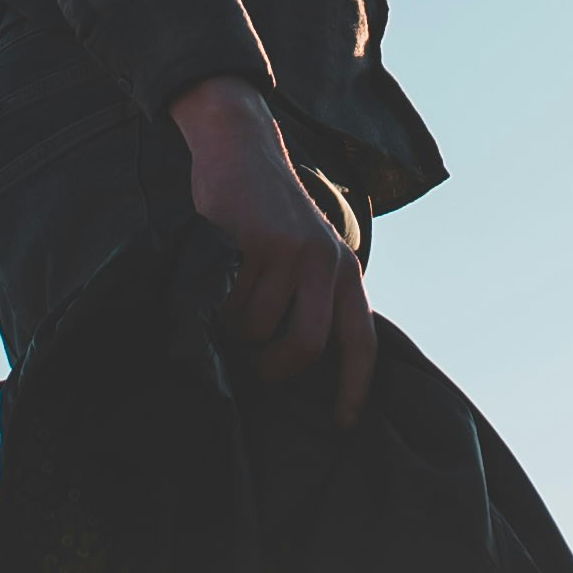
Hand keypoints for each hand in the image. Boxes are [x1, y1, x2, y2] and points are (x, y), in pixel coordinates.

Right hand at [171, 79, 373, 421]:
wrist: (241, 147)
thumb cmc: (267, 213)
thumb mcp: (306, 250)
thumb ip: (310, 297)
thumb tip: (296, 364)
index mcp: (346, 271)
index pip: (361, 342)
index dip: (354, 389)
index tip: (343, 425)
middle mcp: (326, 263)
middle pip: (303, 348)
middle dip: (271, 369)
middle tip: (251, 365)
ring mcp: (291, 252)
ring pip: (256, 329)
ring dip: (233, 333)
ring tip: (225, 308)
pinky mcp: (254, 242)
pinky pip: (229, 304)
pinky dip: (214, 308)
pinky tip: (211, 284)